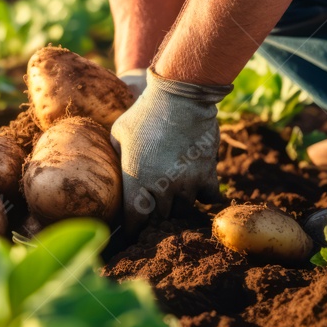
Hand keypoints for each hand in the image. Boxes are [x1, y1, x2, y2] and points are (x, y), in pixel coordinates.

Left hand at [111, 69, 230, 233]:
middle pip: (160, 218)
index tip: (131, 229)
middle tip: (153, 208)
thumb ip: (119, 157)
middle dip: (154, 216)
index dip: (132, 228)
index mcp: (137, 180)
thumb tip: (118, 170)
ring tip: (174, 195)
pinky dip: (203, 196)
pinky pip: (208, 198)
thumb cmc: (144, 112)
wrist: (180, 97)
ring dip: (177, 205)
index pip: (134, 220)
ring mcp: (187, 183)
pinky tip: (198, 189)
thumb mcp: (118, 134)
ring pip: (183, 210)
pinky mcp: (208, 174)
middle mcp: (162, 187)